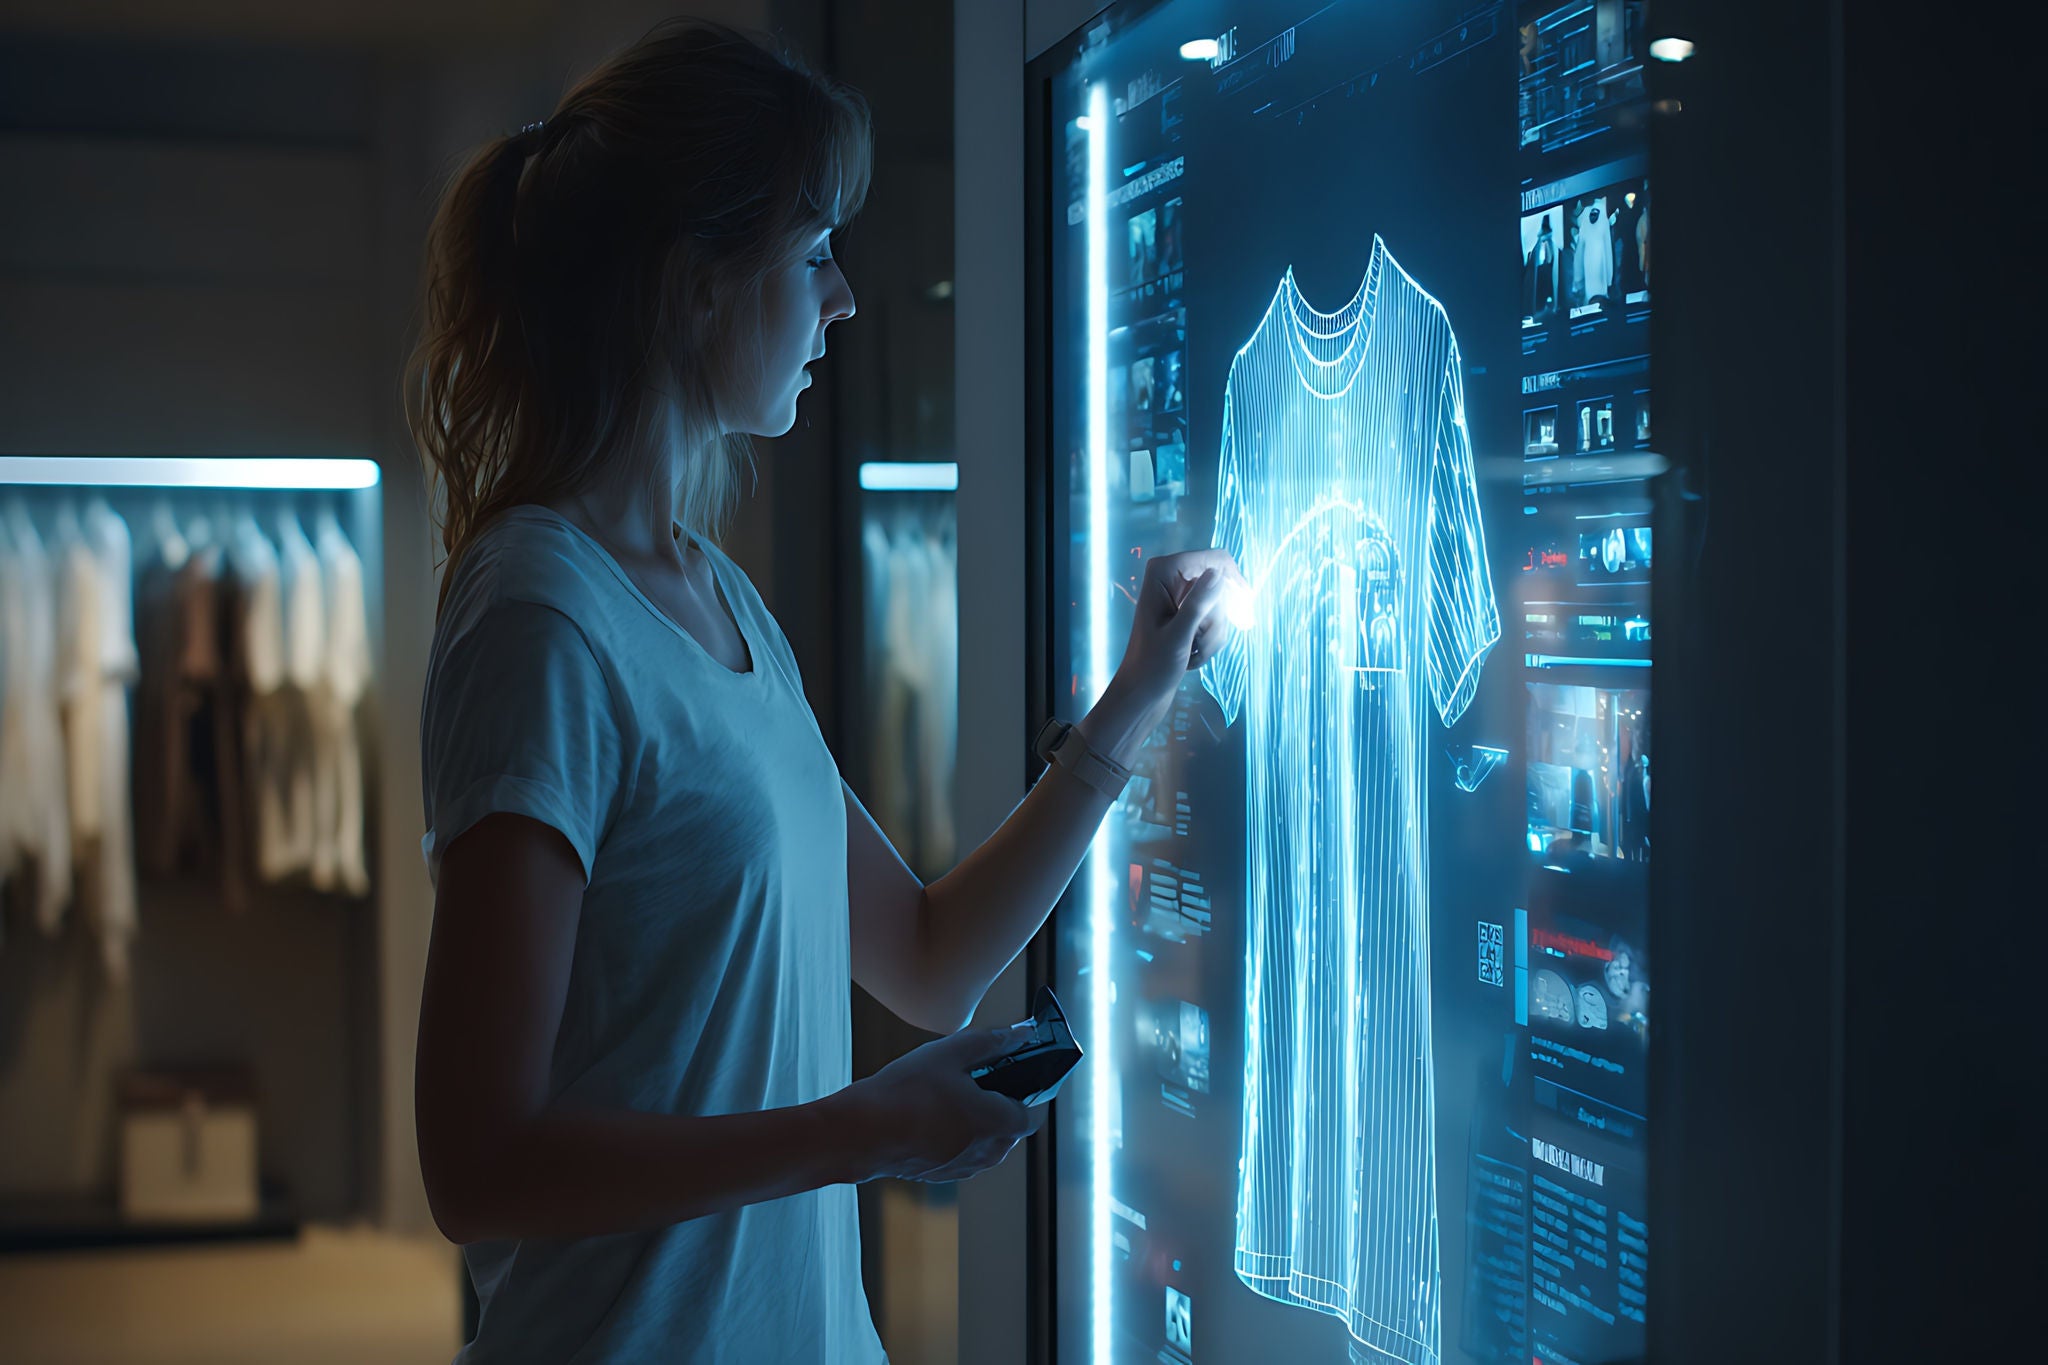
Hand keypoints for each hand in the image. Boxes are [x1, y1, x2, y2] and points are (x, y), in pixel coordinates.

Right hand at [837, 1026, 1040, 1183]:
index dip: (1029, 1093)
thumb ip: (992, 1042)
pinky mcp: (939, 1175)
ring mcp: (962, 1168)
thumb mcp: (950, 1053)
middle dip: (1001, 1103)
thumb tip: (1023, 1034)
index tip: (1015, 1073)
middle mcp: (985, 1152)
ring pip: (986, 1142)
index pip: (1033, 1114)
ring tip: (949, 1093)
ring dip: (978, 1120)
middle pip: (1010, 1128)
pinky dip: (957, 1134)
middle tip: (977, 1076)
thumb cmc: (905, 1091)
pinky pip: (962, 1152)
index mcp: (996, 1123)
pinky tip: (930, 1113)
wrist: (860, 1134)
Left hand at [1082, 548, 1242, 760]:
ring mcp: (1179, 597)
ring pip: (1220, 607)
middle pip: (1220, 586)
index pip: (1215, 559)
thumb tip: (1218, 572)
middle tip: (1199, 643)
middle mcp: (1170, 577)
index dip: (1233, 580)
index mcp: (1163, 572)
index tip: (1245, 606)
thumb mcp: (1179, 635)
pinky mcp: (1185, 615)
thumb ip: (1197, 603)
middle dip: (1217, 620)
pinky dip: (1210, 641)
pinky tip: (1193, 657)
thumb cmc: (1153, 667)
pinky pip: (1214, 621)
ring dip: (1213, 635)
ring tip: (1194, 655)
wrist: (1141, 694)